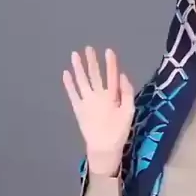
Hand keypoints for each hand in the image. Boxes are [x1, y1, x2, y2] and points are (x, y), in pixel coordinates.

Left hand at [63, 46, 134, 175]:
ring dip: (78, 67)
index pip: (111, 75)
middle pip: (94, 74)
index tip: (108, 51)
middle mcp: (97, 95)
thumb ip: (127, 93)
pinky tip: (66, 74)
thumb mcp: (129, 112)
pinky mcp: (78, 108)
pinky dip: (68, 83)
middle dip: (91, 61)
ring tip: (74, 55)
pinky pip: (72, 93)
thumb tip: (122, 76)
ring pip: (81, 80)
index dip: (110, 63)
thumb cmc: (119, 131)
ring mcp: (86, 101)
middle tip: (88, 48)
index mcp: (112, 96)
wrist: (103, 147)